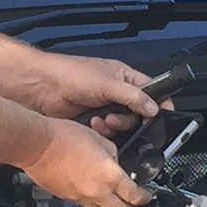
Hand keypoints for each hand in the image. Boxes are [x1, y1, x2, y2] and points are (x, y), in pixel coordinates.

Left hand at [3, 52, 164, 132]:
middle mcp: (116, 92)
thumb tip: (153, 107)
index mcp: (124, 77)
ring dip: (114, 126)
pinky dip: (101, 131)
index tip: (163, 115)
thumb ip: (133, 96)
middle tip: (117, 118)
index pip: (151, 90)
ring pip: (122, 125)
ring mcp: (105, 107)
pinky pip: (107, 132)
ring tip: (102, 121)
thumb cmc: (70, 74)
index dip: (159, 103)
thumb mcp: (107, 84)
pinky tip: (92, 124)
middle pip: (138, 113)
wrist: (43, 88)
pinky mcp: (94, 121)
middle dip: (129, 119)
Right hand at [23, 118, 148, 206]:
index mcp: (109, 175)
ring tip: (113, 199)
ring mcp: (79, 197)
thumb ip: (112, 153)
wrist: (36, 144)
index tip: (147, 195)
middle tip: (134, 203)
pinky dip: (91, 201)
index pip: (135, 195)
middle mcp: (96, 191)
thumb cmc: (63, 137)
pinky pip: (84, 204)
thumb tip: (115, 161)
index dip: (145, 197)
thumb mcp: (99, 138)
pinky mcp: (66, 197)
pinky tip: (90, 190)